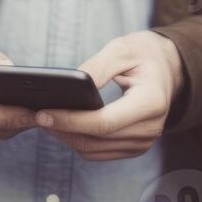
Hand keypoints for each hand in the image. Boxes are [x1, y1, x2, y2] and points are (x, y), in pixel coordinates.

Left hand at [34, 31, 184, 161]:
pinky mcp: (134, 147)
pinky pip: (98, 152)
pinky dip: (78, 142)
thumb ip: (98, 66)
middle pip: (96, 139)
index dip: (71, 121)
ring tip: (44, 120)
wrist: (166, 68)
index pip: (105, 122)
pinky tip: (62, 126)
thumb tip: (71, 87)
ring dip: (66, 138)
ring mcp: (143, 142)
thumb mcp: (122, 49)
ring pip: (93, 151)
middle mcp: (151, 128)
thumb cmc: (143, 54)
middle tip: (35, 115)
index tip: (43, 113)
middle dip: (62, 129)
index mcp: (152, 101)